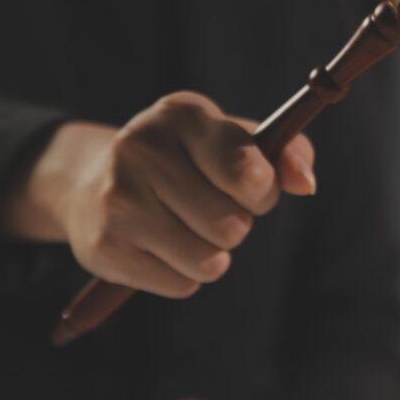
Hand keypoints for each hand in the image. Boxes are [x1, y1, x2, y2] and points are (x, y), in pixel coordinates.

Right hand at [0, 91, 315, 297]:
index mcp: (183, 114)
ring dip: (213, 254)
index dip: (262, 191)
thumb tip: (306, 183)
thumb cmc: (192, 163)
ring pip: (210, 262)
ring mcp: (116, 198)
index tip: (253, 186)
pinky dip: (184, 274)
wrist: (94, 182)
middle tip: (212, 206)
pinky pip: (183, 285)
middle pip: (232, 226)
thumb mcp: (238, 142)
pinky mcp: (102, 246)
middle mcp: (141, 147)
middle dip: (237, 224)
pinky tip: (161, 246)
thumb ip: (288, 154)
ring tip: (187, 227)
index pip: (249, 172)